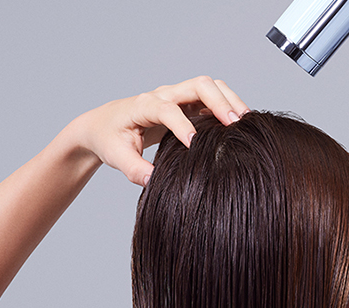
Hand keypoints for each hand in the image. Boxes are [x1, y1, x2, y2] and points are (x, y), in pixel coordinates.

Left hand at [73, 76, 248, 185]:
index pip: (168, 109)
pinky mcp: (187, 105)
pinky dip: (227, 106)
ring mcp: (177, 97)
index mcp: (144, 106)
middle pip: (198, 85)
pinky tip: (238, 125)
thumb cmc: (109, 138)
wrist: (103, 124)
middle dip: (219, 102)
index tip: (194, 145)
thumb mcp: (116, 156)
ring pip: (210, 87)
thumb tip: (152, 181)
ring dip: (229, 101)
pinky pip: (211, 99)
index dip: (182, 125)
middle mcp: (163, 95)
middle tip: (235, 124)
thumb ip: (133, 169)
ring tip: (245, 122)